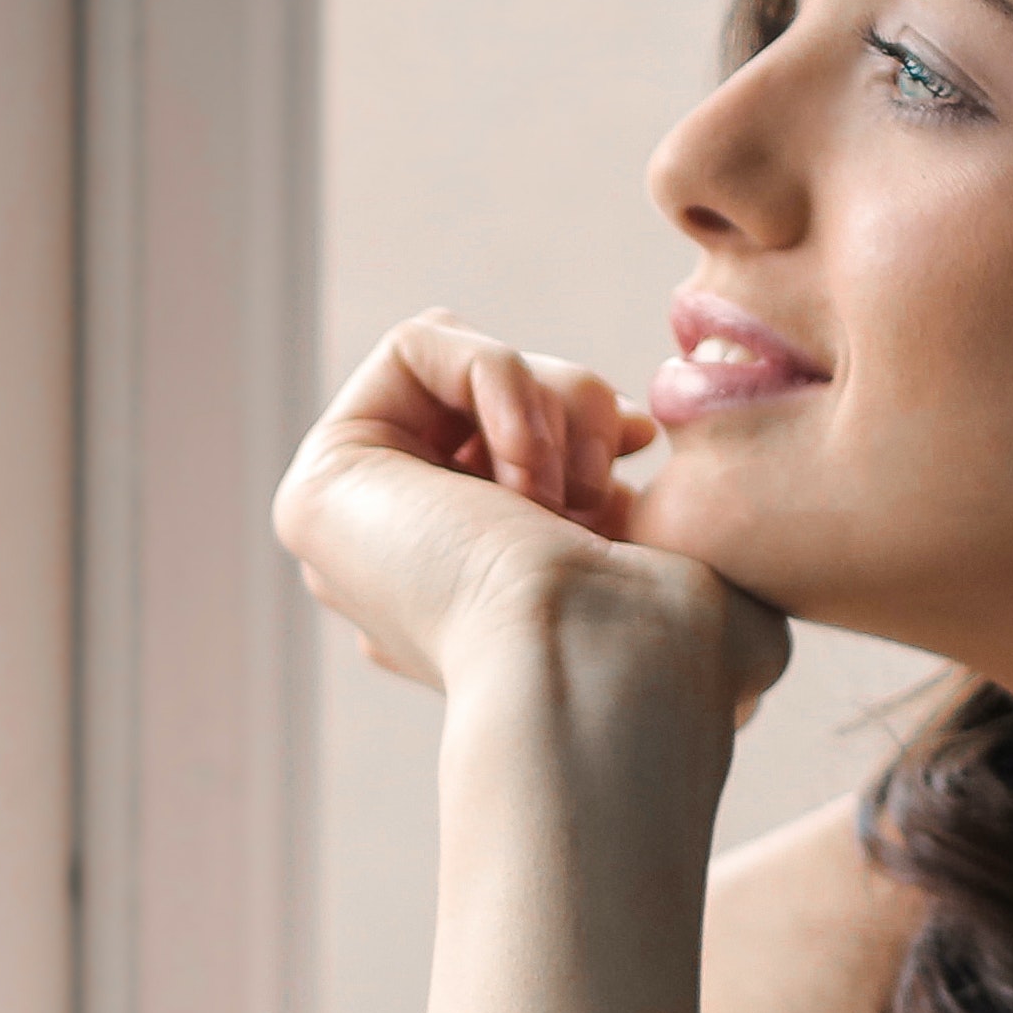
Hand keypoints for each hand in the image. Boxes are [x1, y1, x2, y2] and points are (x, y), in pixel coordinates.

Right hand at [270, 312, 793, 718]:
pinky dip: (499, 379)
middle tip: (600, 483)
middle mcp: (416, 567)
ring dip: (544, 405)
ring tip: (563, 494)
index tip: (640, 444)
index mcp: (487, 600)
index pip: (527, 452)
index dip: (587, 427)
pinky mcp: (320, 488)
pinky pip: (416, 345)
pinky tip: (520, 474)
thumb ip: (658, 528)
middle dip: (572, 410)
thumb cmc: (673, 650)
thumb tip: (640, 486)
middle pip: (498, 401)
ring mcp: (361, 534)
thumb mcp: (692, 566)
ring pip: (462, 371)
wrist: (612, 668)